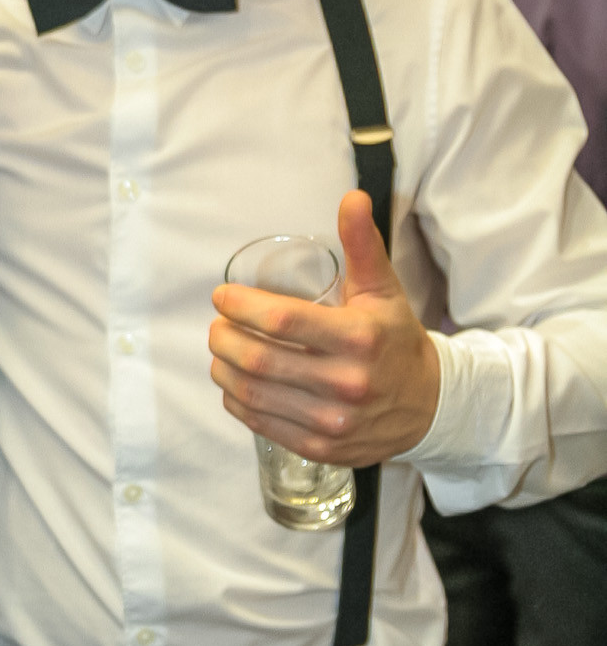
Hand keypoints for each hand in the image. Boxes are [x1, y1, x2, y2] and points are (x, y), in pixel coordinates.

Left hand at [208, 190, 440, 467]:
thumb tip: (351, 197)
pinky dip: (237, 401)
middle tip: (217, 327)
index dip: (242, 306)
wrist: (429, 405)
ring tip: (220, 352)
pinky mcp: (321, 448)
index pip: (283, 320)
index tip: (223, 297)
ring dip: (224, 370)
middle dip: (225, 339)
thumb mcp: (384, 290)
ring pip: (254, 393)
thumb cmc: (395, 339)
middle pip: (260, 360)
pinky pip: (262, 423)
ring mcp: (332, 421)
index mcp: (360, 338)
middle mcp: (347, 383)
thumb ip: (363, 244)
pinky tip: (234, 384)